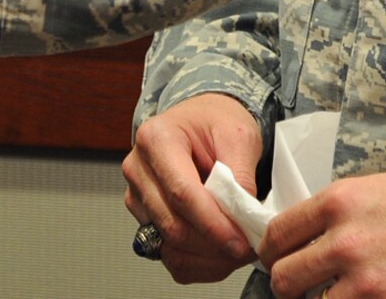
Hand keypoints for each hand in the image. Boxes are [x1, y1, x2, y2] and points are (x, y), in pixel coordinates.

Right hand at [122, 93, 263, 283]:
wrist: (200, 122)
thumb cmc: (215, 122)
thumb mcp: (238, 134)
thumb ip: (240, 174)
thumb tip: (243, 216)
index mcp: (157, 138)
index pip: (181, 192)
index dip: (212, 223)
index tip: (240, 241)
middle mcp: (138, 168)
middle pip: (172, 223)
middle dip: (213, 244)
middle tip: (248, 248)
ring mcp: (137, 196)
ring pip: (169, 245)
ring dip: (207, 258)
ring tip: (238, 250)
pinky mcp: (144, 218)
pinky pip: (168, 254)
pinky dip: (198, 263)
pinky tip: (220, 255)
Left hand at [258, 166, 385, 298]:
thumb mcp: (379, 189)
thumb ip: (339, 214)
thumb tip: (309, 237)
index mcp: (339, 203)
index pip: (276, 234)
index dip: (272, 252)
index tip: (278, 258)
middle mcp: (345, 243)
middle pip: (283, 279)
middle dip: (288, 285)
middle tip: (302, 286)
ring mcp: (367, 284)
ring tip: (342, 295)